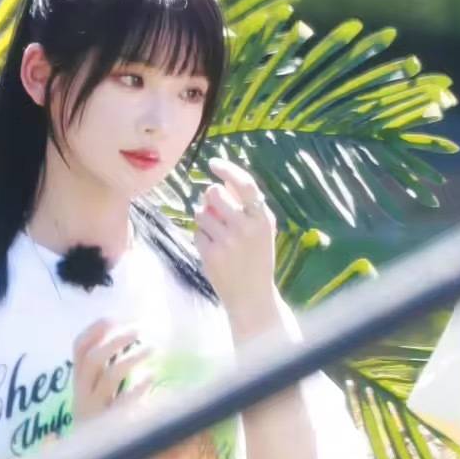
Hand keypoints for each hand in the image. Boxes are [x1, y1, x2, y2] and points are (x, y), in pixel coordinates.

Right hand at [72, 318, 154, 422]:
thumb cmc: (100, 422)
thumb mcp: (98, 394)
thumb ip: (106, 370)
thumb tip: (125, 336)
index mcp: (79, 384)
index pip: (77, 350)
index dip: (93, 331)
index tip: (112, 318)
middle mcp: (82, 395)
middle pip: (92, 360)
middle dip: (115, 340)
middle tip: (139, 330)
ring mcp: (94, 412)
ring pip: (107, 378)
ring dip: (130, 359)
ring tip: (152, 348)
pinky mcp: (108, 428)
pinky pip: (121, 405)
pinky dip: (137, 389)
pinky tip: (152, 379)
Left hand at [194, 156, 276, 318]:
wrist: (252, 295)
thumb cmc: (257, 257)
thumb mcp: (262, 230)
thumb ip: (247, 205)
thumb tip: (224, 180)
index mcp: (262, 218)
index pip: (244, 184)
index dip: (227, 170)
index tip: (214, 163)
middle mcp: (245, 227)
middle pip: (213, 193)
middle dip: (210, 198)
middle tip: (217, 211)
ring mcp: (227, 241)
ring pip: (200, 212)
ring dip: (204, 219)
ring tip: (218, 234)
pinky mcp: (211, 254)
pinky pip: (197, 232)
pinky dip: (202, 238)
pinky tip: (214, 250)